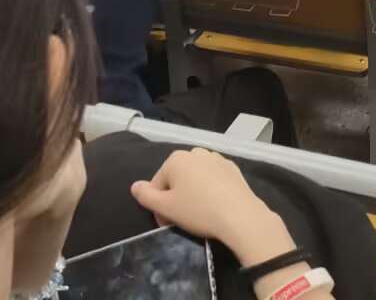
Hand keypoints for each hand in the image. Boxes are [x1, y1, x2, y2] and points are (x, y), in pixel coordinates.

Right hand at [130, 149, 293, 265]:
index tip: (167, 222)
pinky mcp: (232, 168)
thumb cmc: (198, 210)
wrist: (240, 216)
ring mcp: (216, 158)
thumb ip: (145, 195)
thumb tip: (135, 186)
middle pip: (177, 178)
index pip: (157, 184)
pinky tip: (216, 206)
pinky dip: (210, 190)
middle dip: (176, 197)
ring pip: (195, 178)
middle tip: (182, 219)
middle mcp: (195, 152)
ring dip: (193, 193)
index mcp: (175, 159)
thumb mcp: (166, 207)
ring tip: (200, 213)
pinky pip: (213, 179)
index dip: (159, 206)